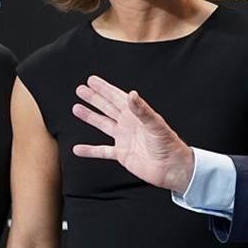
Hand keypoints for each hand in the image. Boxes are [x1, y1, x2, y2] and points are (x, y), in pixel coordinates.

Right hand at [71, 75, 194, 192]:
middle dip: (94, 98)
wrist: (171, 167)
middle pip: (107, 107)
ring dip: (90, 117)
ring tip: (76, 108)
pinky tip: (78, 149)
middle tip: (80, 89)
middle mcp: (128, 124)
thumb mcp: (155, 124)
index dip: (104, 88)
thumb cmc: (168, 144)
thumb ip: (142, 110)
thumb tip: (132, 94)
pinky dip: (90, 150)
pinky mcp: (122, 154)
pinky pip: (102, 151)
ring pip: (103, 124)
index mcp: (136, 115)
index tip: (92, 80)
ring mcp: (124, 139)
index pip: (117, 97)